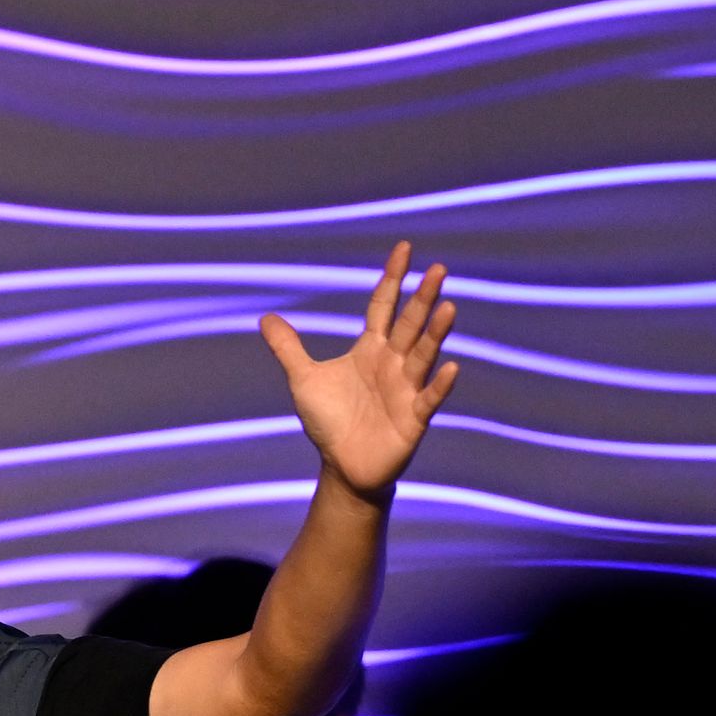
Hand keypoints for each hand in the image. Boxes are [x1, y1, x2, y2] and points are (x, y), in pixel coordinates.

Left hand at [258, 244, 457, 505]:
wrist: (343, 467)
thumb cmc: (329, 421)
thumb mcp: (303, 380)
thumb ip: (288, 348)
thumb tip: (265, 317)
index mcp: (371, 349)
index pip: (384, 306)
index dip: (393, 278)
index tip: (405, 248)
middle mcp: (393, 363)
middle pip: (410, 324)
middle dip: (422, 297)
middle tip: (438, 268)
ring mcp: (406, 389)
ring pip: (423, 355)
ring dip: (436, 333)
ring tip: (448, 307)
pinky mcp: (413, 418)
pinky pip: (429, 398)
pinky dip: (439, 385)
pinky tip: (450, 367)